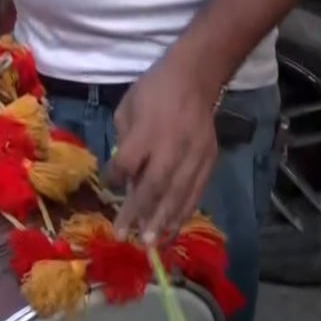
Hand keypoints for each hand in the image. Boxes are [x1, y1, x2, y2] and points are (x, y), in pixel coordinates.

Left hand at [110, 57, 220, 242]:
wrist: (195, 77)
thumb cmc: (152, 91)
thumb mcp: (127, 110)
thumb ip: (125, 143)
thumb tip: (124, 175)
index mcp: (146, 132)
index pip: (128, 165)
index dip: (116, 179)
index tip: (110, 187)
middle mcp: (171, 148)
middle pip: (154, 187)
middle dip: (140, 214)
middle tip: (127, 237)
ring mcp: (194, 156)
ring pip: (178, 195)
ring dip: (164, 221)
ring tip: (152, 243)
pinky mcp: (210, 160)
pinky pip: (196, 191)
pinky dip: (185, 211)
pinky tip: (174, 227)